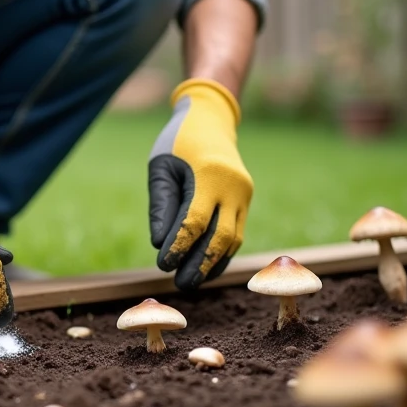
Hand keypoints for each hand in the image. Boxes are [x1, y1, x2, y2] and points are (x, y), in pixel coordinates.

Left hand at [148, 78, 252, 289]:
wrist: (210, 122)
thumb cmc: (177, 144)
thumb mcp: (161, 168)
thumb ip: (161, 205)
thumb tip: (160, 244)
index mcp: (210, 175)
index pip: (195, 221)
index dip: (179, 246)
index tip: (163, 264)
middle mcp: (233, 187)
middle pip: (220, 236)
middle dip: (200, 264)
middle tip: (181, 285)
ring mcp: (244, 194)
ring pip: (233, 239)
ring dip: (213, 264)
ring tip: (191, 281)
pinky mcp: (246, 200)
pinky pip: (236, 232)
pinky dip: (222, 253)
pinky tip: (206, 269)